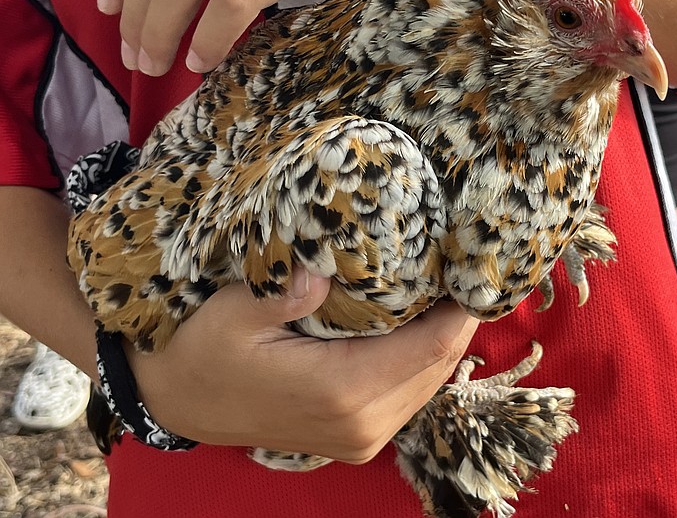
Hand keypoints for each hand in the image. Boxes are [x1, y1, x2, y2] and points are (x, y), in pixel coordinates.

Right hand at [127, 272, 478, 462]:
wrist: (181, 402)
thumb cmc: (203, 350)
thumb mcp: (232, 313)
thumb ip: (282, 293)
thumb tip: (323, 270)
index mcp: (340, 391)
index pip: (432, 346)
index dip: (462, 305)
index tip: (472, 261)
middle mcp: (363, 423)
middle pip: (440, 363)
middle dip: (459, 315)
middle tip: (463, 263)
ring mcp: (362, 437)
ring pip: (432, 381)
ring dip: (444, 336)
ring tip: (446, 285)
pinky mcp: (358, 437)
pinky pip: (412, 394)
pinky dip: (424, 358)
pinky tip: (419, 321)